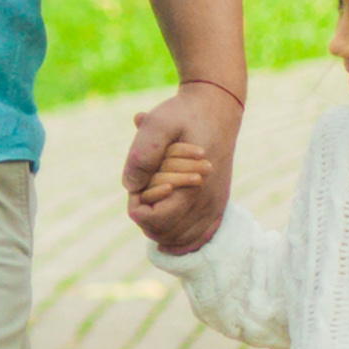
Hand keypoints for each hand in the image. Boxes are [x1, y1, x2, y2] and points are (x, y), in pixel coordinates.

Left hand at [123, 85, 239, 251]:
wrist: (217, 108)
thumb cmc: (184, 114)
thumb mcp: (158, 122)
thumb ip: (142, 154)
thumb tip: (131, 187)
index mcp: (194, 187)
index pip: (153, 220)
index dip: (137, 204)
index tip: (141, 180)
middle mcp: (208, 203)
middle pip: (162, 235)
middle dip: (145, 215)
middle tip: (146, 187)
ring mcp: (215, 206)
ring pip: (178, 240)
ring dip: (158, 224)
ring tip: (154, 196)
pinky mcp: (217, 204)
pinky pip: (196, 236)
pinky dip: (177, 235)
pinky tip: (165, 218)